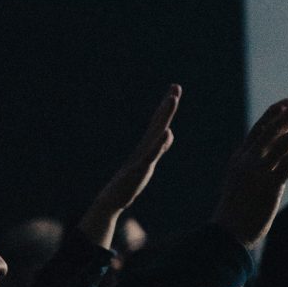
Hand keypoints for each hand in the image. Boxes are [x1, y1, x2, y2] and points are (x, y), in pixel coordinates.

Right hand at [78, 84, 181, 248]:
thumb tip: (169, 134)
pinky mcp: (139, 168)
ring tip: (172, 100)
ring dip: (164, 116)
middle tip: (176, 86)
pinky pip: (151, 154)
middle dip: (167, 105)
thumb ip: (159, 149)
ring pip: (155, 133)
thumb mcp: (149, 163)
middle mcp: (144, 148)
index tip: (174, 89)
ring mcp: (141, 156)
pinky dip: (159, 143)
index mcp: (147, 146)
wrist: (112, 200)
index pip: (159, 123)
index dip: (166, 107)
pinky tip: (167, 133)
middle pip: (158, 123)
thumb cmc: (129, 183)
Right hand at [213, 97, 287, 249]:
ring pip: (283, 143)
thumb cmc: (233, 214)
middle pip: (273, 130)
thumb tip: (274, 171)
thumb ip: (253, 173)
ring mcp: (258, 173)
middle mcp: (248, 162)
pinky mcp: (269, 186)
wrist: (226, 234)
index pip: (258, 130)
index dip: (274, 115)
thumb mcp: (239, 187)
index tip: (287, 102)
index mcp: (239, 159)